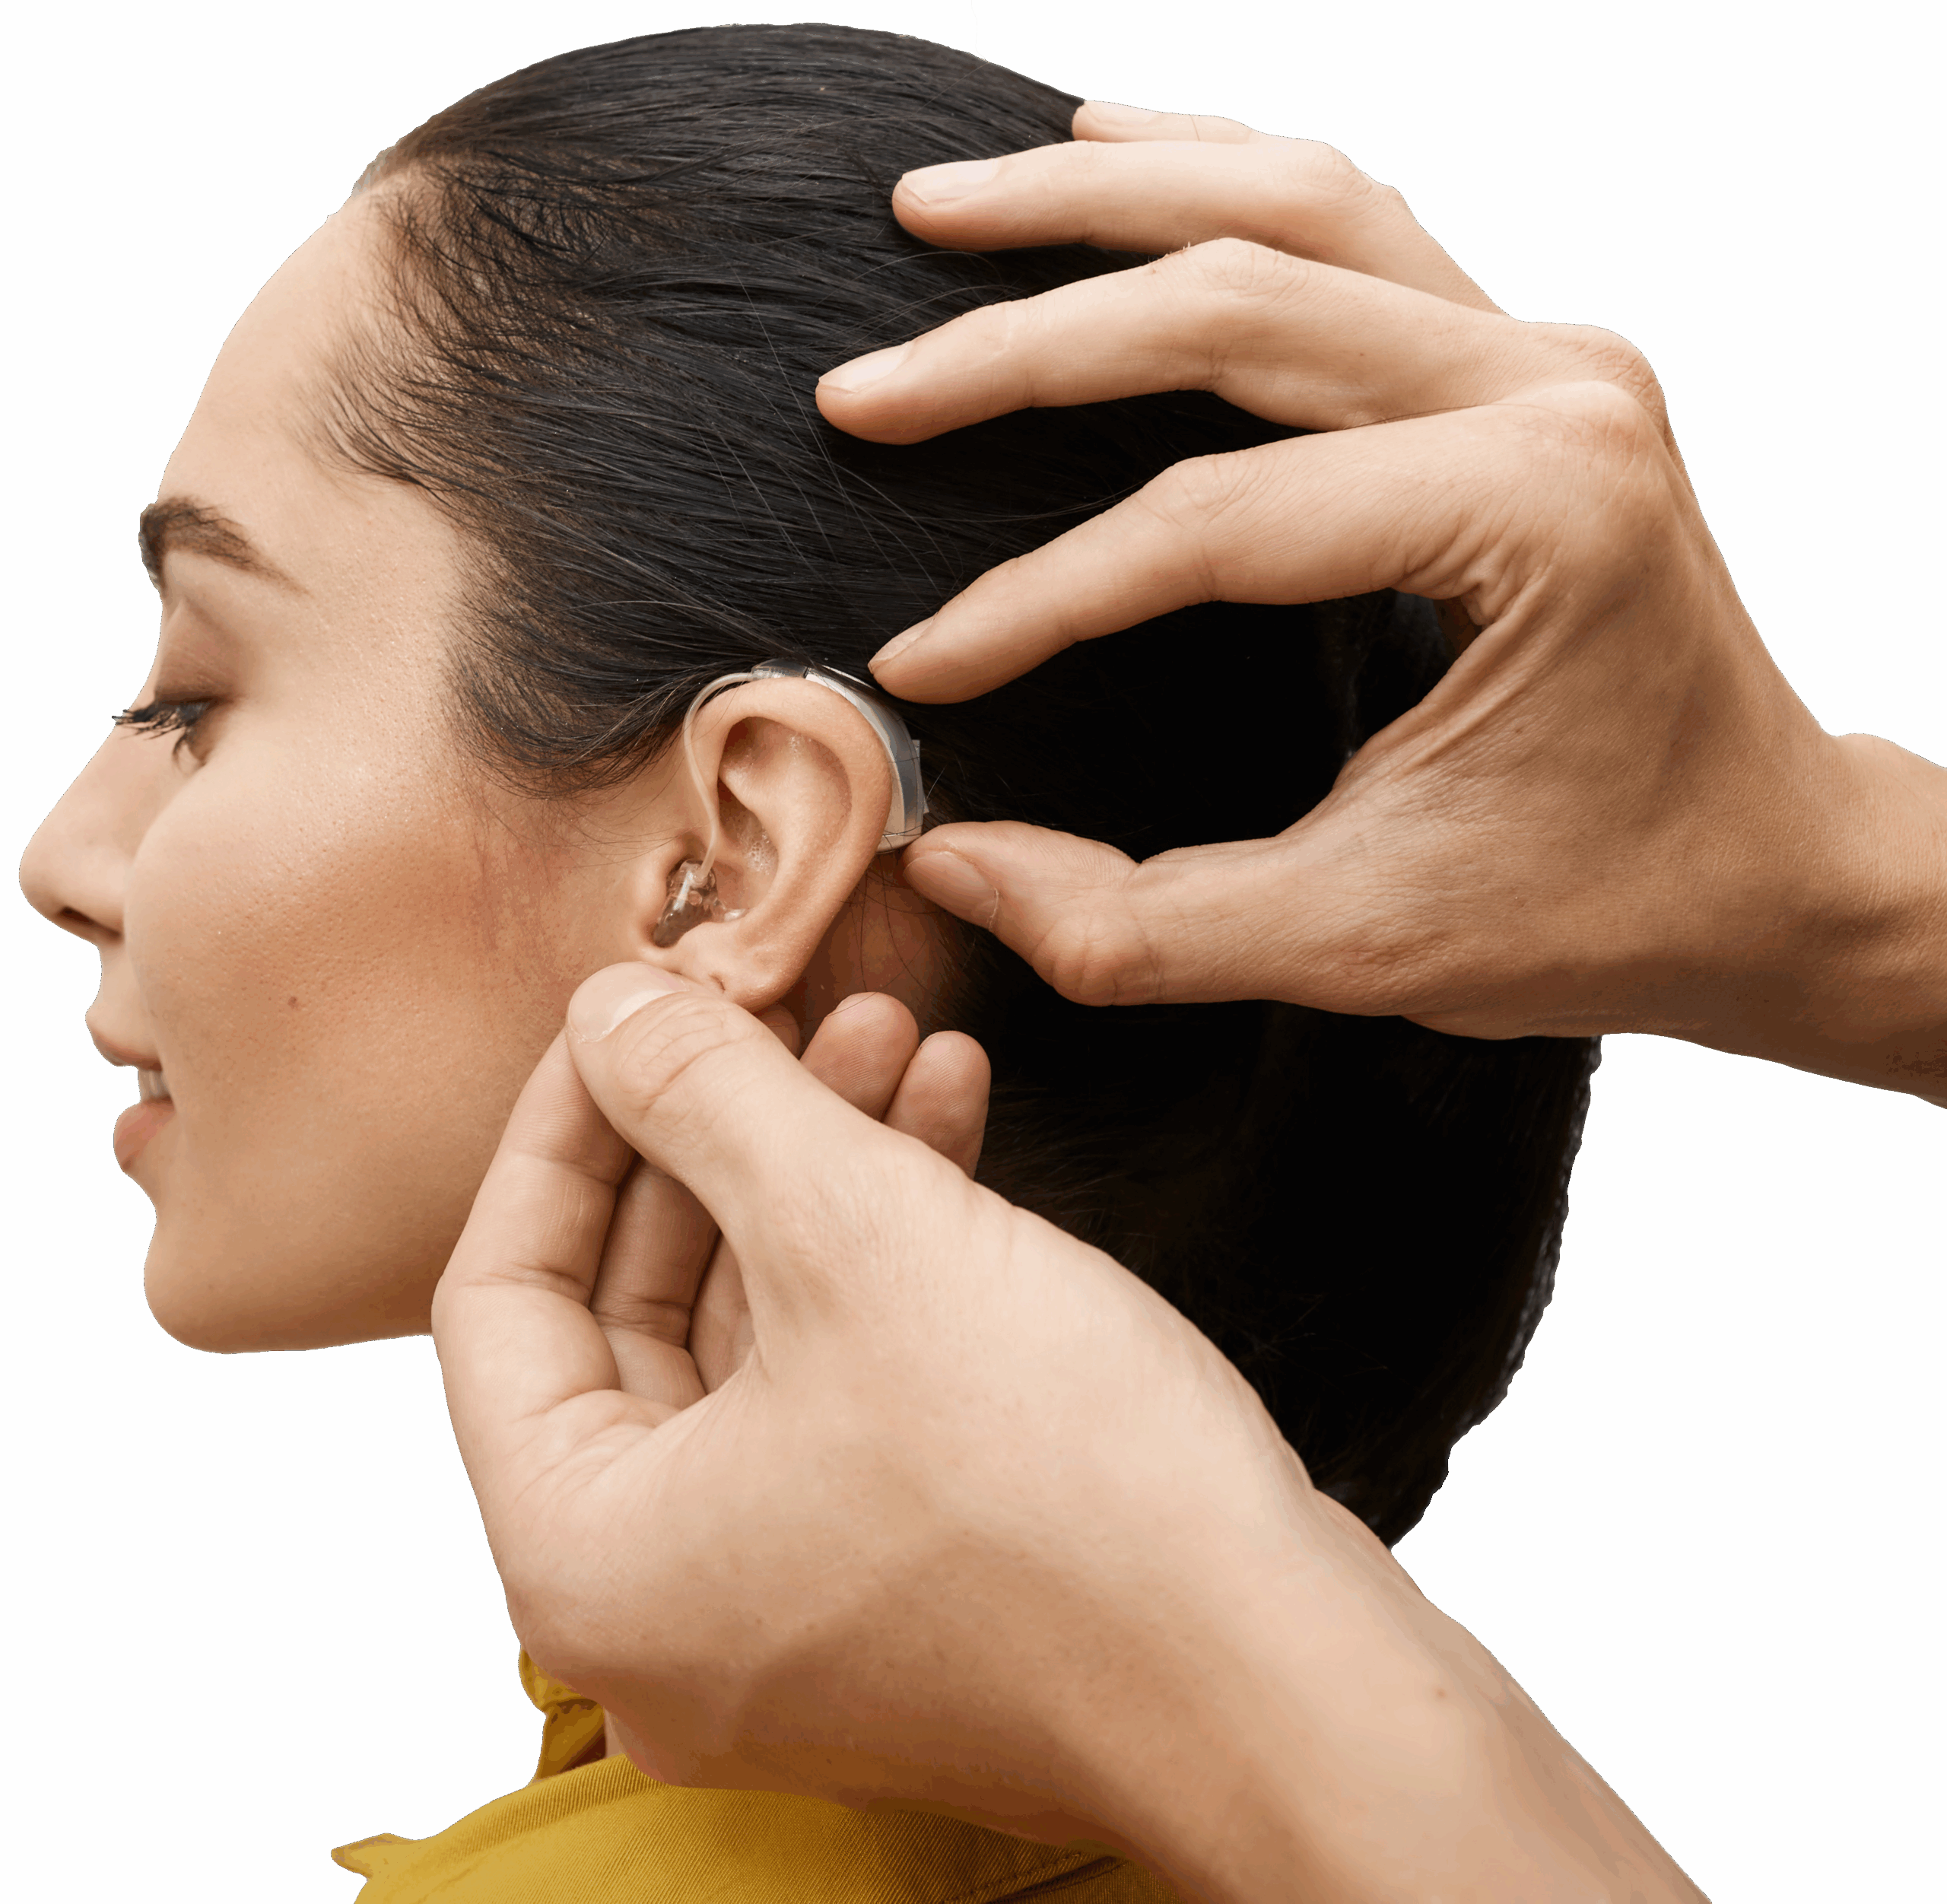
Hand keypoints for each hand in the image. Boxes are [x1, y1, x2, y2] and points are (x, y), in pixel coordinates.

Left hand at [434, 966, 1704, 1902]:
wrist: (1281, 1676)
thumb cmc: (1066, 1495)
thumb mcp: (856, 1233)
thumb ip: (703, 1098)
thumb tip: (607, 1012)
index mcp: (588, 1559)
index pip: (498, 1297)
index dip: (565, 1124)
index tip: (630, 1016)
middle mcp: (661, 1611)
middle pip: (639, 1311)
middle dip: (726, 1132)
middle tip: (787, 1010)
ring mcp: (783, 1611)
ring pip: (759, 1340)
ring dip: (823, 1175)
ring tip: (898, 1036)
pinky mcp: (897, 1591)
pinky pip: (842, 1392)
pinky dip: (884, 1262)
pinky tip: (950, 1130)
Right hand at [817, 102, 1946, 1101]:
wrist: (1764, 867)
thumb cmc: (1600, 905)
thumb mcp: (1363, 945)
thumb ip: (1141, 925)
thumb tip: (953, 865)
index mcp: (1532, 516)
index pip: (1213, 524)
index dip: (1040, 600)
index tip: (921, 672)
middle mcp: (1550, 389)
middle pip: (1232, 304)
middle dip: (1021, 343)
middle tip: (864, 389)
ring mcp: (1544, 351)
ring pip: (1289, 207)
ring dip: (1101, 204)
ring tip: (940, 205)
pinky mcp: (1523, 361)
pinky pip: (1349, 220)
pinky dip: (1214, 179)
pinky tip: (1107, 157)